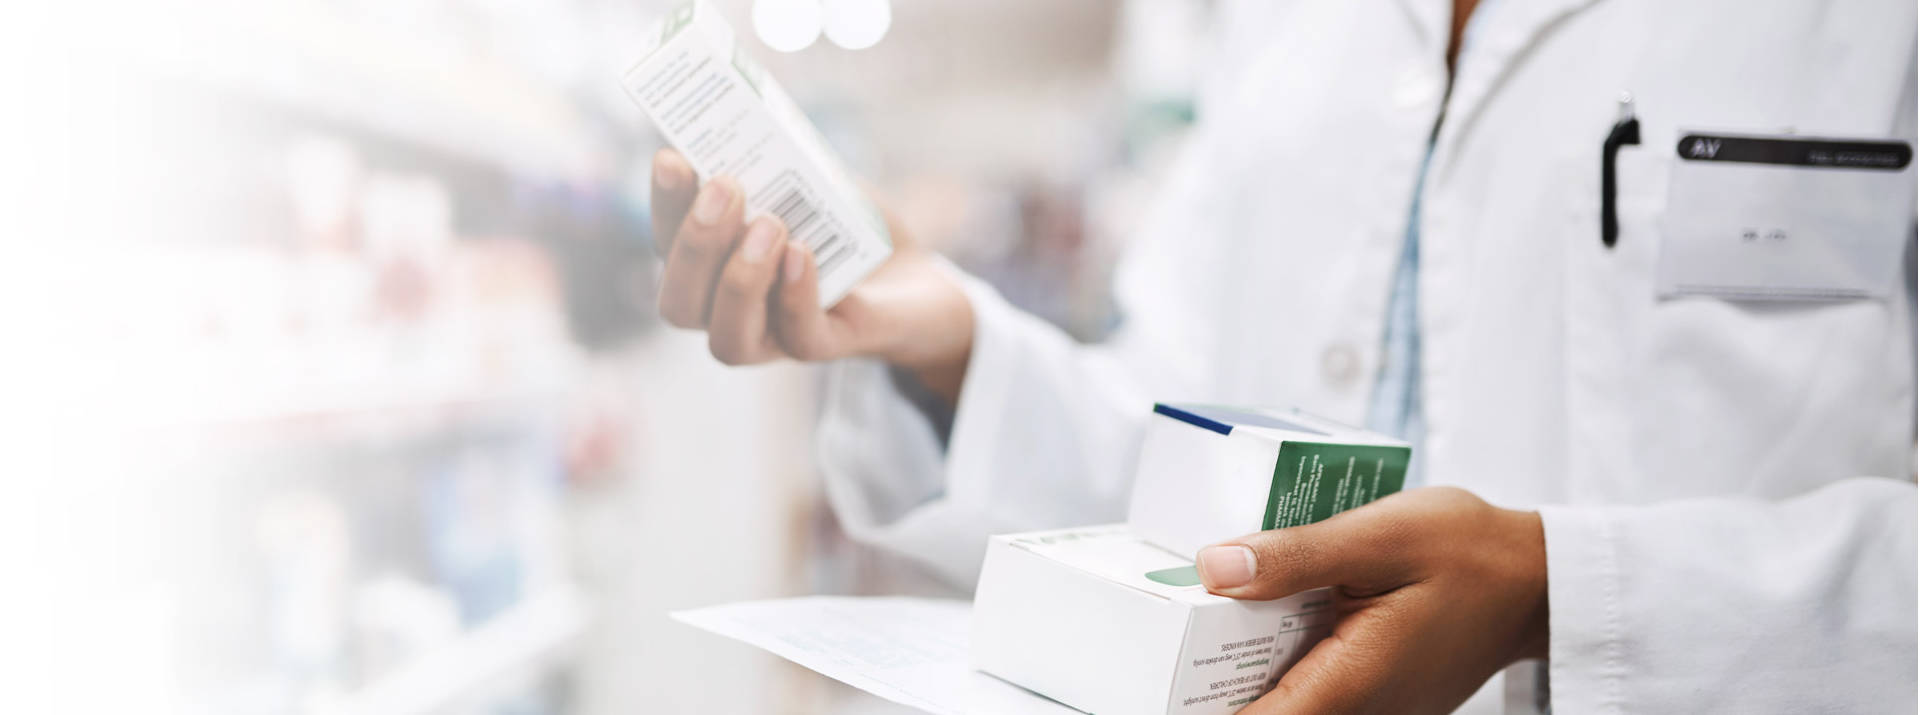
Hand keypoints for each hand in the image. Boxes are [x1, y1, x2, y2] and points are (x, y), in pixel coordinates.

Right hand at [650, 149, 973, 399]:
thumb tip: (759, 124)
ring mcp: (778, 337)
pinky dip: (796, 294)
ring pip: (728, 338)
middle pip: (680, 303)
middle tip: (725, 187)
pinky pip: (801, 338)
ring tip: (769, 224)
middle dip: (695, 244)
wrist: (915, 280)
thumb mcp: (812, 183)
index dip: (664, 205)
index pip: (668, 246)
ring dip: (738, 279)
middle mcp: (732, 310)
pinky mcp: (832, 345)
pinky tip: (802, 252)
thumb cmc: (848, 228)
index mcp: (714, 267)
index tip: (672, 158)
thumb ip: (781, 163)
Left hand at [1194, 487, 1547, 714]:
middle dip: (1213, 686)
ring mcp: (1373, 710)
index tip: (1160, 687)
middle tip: (1170, 642)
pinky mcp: (1378, 698)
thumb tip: (1213, 569)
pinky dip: (1282, 664)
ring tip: (1205, 626)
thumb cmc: (1469, 550)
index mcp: (1352, 678)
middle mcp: (1361, 710)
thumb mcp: (1379, 535)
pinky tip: (1265, 619)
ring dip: (1246, 674)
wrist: (1538, 577)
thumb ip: (1294, 556)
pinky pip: (1314, 691)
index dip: (1202, 708)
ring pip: (1289, 704)